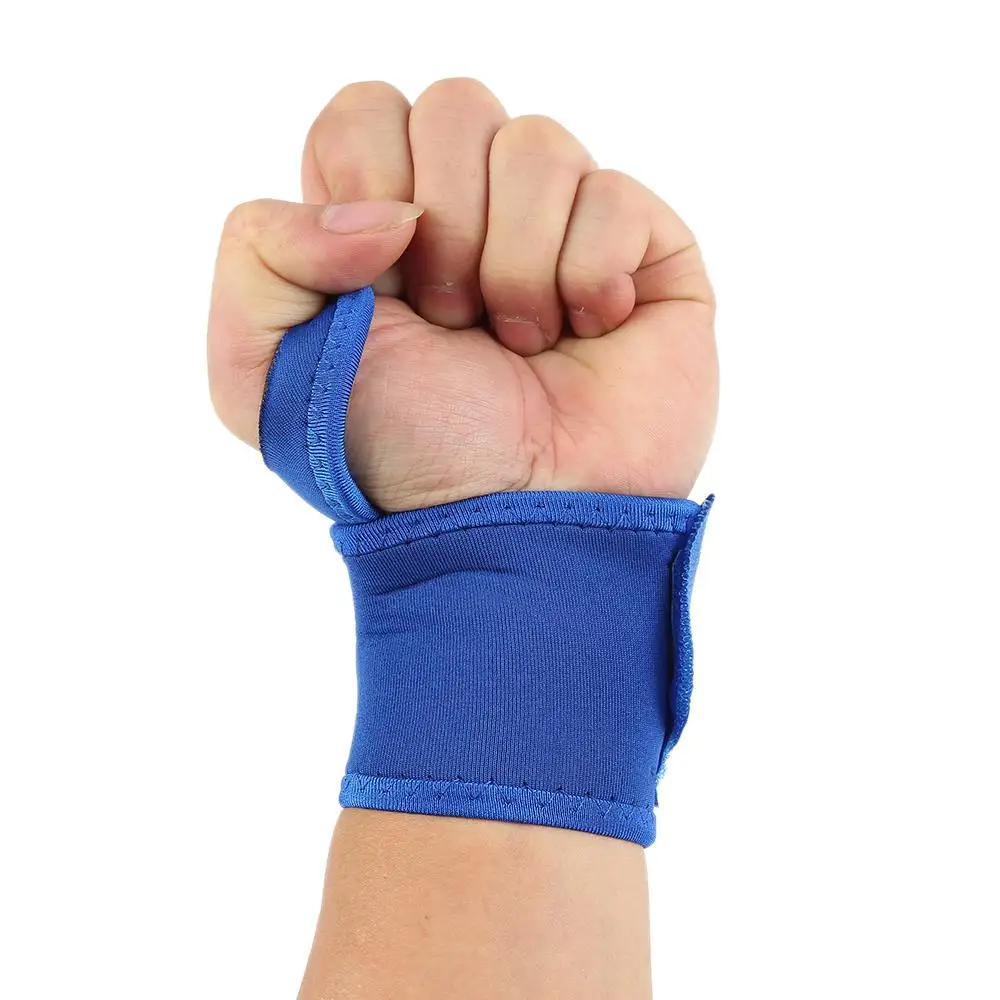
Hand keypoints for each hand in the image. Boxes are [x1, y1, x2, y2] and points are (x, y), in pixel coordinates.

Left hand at [208, 79, 716, 510]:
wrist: (517, 527)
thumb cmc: (401, 459)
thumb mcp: (261, 375)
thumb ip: (258, 252)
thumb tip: (391, 207)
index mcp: (377, 226)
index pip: (365, 113)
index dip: (368, 182)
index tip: (381, 286)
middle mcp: (472, 213)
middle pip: (456, 105)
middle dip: (447, 225)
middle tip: (452, 320)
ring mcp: (560, 228)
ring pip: (540, 142)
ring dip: (516, 262)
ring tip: (519, 342)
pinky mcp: (644, 251)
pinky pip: (615, 195)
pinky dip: (588, 277)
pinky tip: (585, 333)